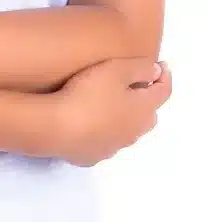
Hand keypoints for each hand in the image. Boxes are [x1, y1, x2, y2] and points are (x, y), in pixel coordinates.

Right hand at [51, 59, 171, 166]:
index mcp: (143, 109)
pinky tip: (91, 126)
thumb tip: (157, 73)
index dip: (165, 77)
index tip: (161, 65)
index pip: (164, 92)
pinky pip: (105, 143)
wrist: (56, 128)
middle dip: (146, 101)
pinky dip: (104, 133)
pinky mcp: (92, 156)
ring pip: (128, 132)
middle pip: (149, 116)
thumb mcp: (116, 70)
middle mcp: (134, 132)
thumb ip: (141, 68)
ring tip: (112, 107)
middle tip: (136, 88)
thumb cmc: (88, 94)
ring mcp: (113, 147)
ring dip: (126, 119)